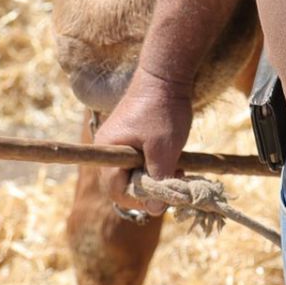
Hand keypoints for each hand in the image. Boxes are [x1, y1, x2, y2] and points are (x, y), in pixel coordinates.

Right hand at [94, 69, 195, 214]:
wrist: (166, 75)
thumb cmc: (163, 111)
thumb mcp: (164, 150)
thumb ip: (159, 181)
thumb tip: (156, 210)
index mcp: (108, 152)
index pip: (116, 190)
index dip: (140, 197)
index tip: (164, 191)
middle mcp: (108, 149)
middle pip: (124, 183)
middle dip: (150, 187)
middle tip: (174, 178)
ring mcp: (118, 142)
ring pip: (134, 173)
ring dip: (156, 175)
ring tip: (177, 167)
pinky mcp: (130, 137)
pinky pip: (138, 161)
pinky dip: (155, 164)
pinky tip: (173, 158)